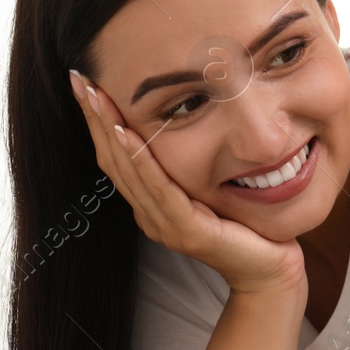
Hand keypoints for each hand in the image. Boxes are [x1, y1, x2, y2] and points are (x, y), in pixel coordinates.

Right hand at [68, 69, 306, 296]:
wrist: (271, 271)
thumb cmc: (247, 227)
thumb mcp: (212, 187)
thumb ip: (191, 165)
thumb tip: (186, 119)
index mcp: (153, 204)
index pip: (116, 157)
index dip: (98, 120)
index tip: (85, 82)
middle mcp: (151, 215)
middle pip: (112, 160)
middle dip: (94, 117)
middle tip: (78, 78)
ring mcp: (165, 225)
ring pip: (128, 170)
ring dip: (107, 129)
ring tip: (93, 95)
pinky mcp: (187, 232)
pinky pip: (159, 189)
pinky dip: (140, 159)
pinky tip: (125, 132)